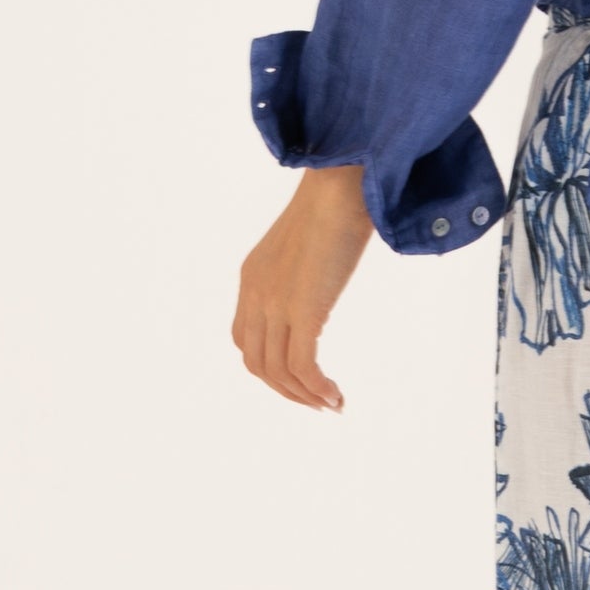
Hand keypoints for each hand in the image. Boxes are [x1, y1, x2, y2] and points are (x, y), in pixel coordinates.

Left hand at [232, 165, 373, 409]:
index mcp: (253, 277)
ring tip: (333, 405)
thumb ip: (307, 263)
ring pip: (278, 372)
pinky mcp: (303, 310)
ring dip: (305, 396)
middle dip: (287, 391)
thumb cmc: (338, 200)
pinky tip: (336, 396)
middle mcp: (257, 293)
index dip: (270, 367)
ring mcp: (276, 303)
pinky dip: (317, 389)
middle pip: (258, 363)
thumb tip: (328, 270)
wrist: (343, 184)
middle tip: (319, 403)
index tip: (302, 378)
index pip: (246, 339)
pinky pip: (303, 367)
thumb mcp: (310, 240)